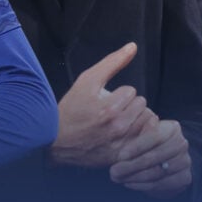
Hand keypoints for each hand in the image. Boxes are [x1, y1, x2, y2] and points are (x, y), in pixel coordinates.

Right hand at [48, 43, 157, 167]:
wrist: (55, 140)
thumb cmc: (71, 109)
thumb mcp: (87, 81)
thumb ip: (112, 62)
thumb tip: (132, 46)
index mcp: (110, 108)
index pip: (132, 92)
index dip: (119, 93)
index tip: (107, 99)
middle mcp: (118, 127)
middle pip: (142, 106)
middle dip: (129, 105)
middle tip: (114, 109)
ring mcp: (121, 144)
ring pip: (146, 122)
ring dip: (136, 118)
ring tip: (120, 120)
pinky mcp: (123, 156)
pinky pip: (145, 140)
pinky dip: (139, 134)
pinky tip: (125, 133)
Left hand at [109, 119, 191, 197]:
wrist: (167, 160)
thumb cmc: (147, 144)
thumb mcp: (141, 135)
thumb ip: (134, 135)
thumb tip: (117, 136)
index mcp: (172, 128)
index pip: (154, 136)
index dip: (137, 147)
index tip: (120, 156)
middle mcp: (181, 144)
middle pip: (155, 156)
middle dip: (131, 165)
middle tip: (113, 171)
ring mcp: (185, 161)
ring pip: (157, 172)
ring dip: (134, 177)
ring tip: (118, 178)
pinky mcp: (185, 178)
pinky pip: (161, 184)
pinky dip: (142, 185)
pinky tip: (129, 183)